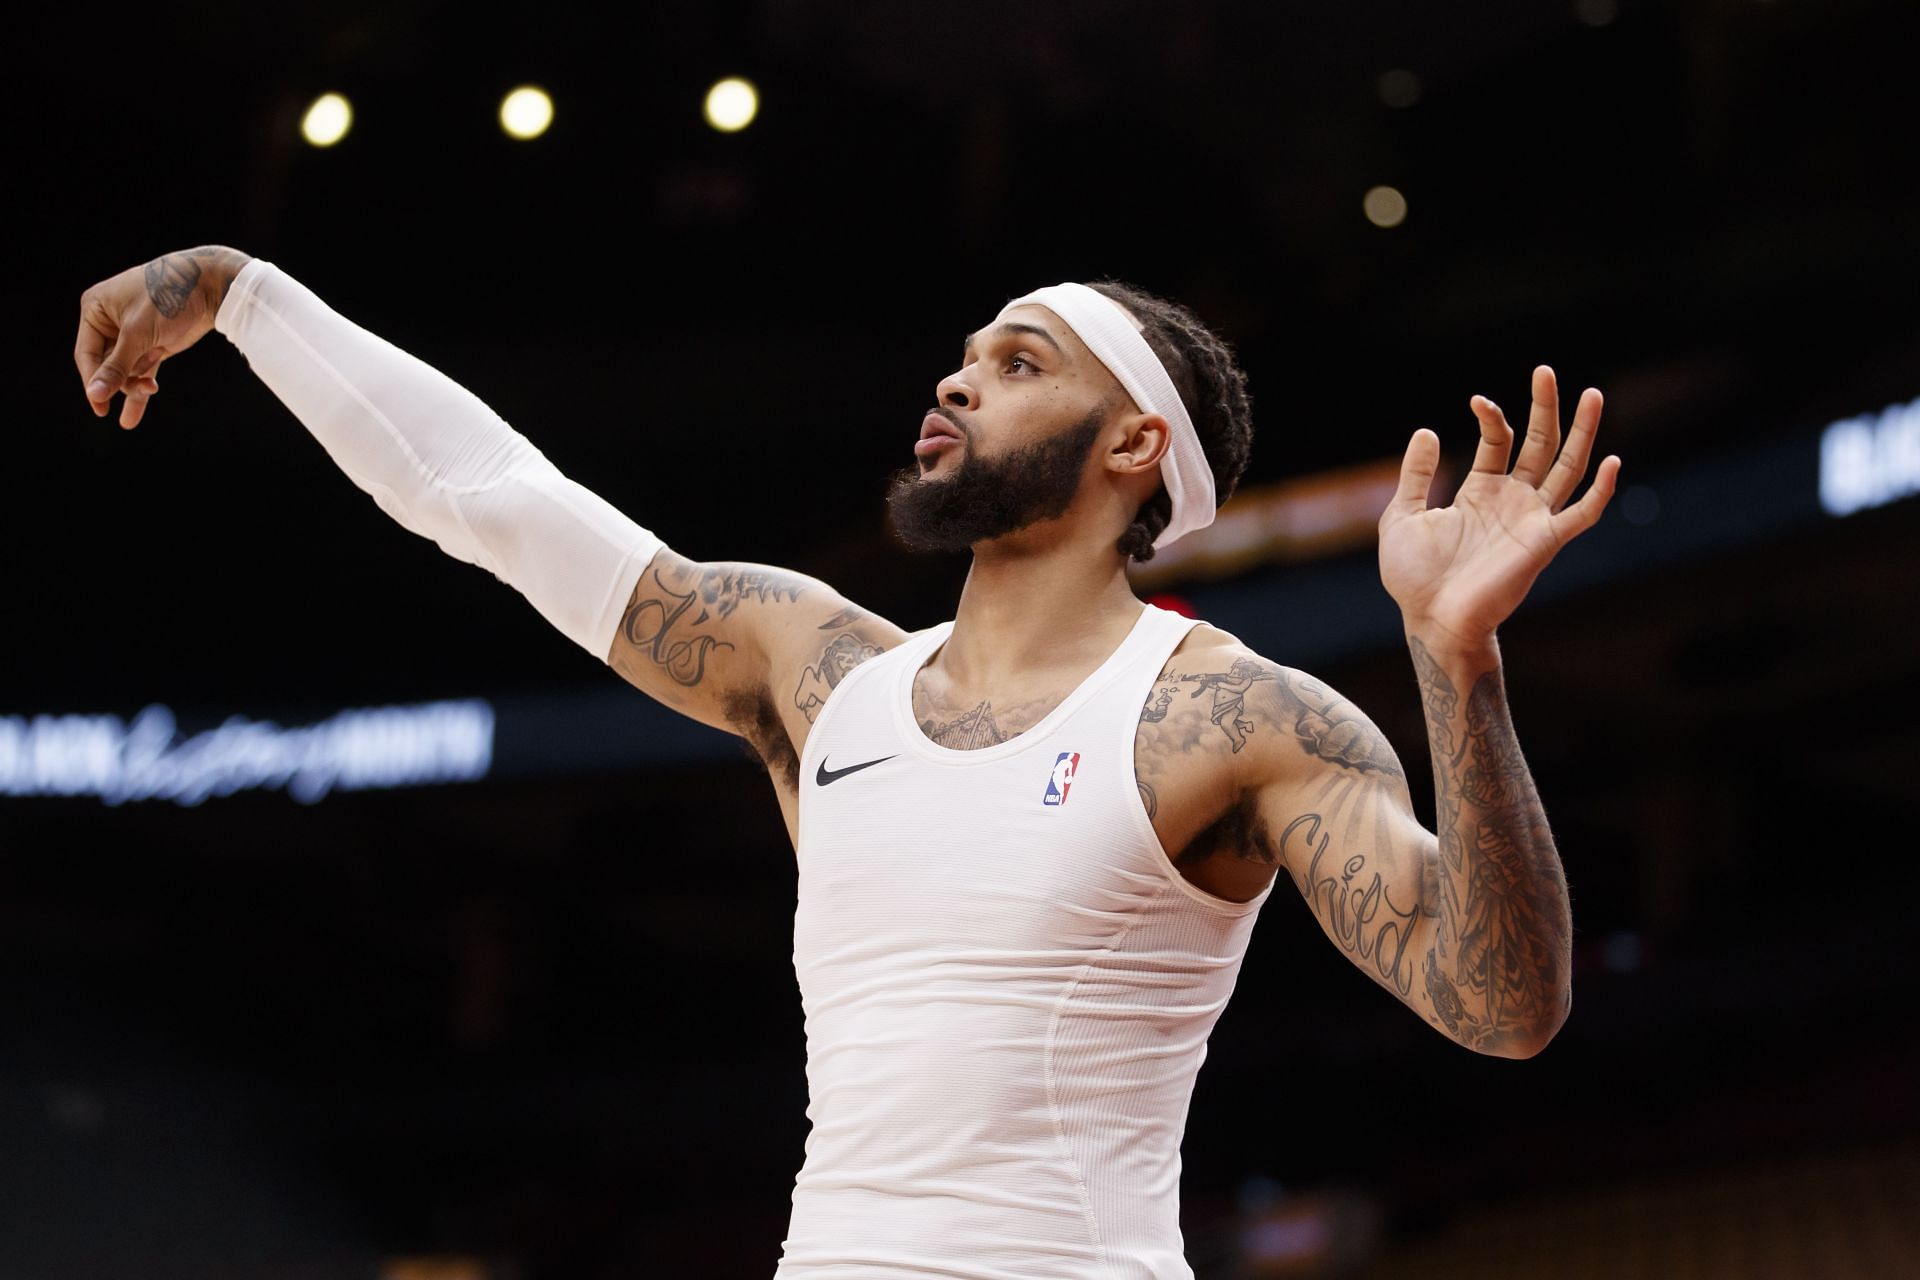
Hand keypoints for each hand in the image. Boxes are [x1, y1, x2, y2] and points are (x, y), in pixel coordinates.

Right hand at [74, 246, 246, 428]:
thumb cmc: (168, 299)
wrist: (210, 287)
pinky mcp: (151, 345)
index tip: (99, 408)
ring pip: (125, 372)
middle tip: (146, 388)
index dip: (93, 381)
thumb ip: (117, 366)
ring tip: (151, 389)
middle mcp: (108, 321)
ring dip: (136, 385)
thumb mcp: (138, 333)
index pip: (87, 354)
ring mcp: (130, 335)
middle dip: (124, 380)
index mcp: (95, 310)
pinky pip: (140, 373)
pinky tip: (130, 419)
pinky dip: (139, 391)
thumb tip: (95, 394)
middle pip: (107, 366)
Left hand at [1379, 365, 1619, 649]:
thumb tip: (1427, 430)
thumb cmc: (1414, 577)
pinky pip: (1581, 515)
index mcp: (1480, 491)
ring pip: (1567, 468)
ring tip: (1592, 393)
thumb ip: (1416, 475)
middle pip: (1540, 444)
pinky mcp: (1544, 543)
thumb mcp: (1402, 515)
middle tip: (1545, 371)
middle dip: (1545, 408)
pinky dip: (1600, 490)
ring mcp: (1531, 519)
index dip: (1493, 417)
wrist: (1431, 620)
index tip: (1477, 402)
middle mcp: (1512, 501)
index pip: (1500, 440)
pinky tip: (1612, 461)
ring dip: (1582, 433)